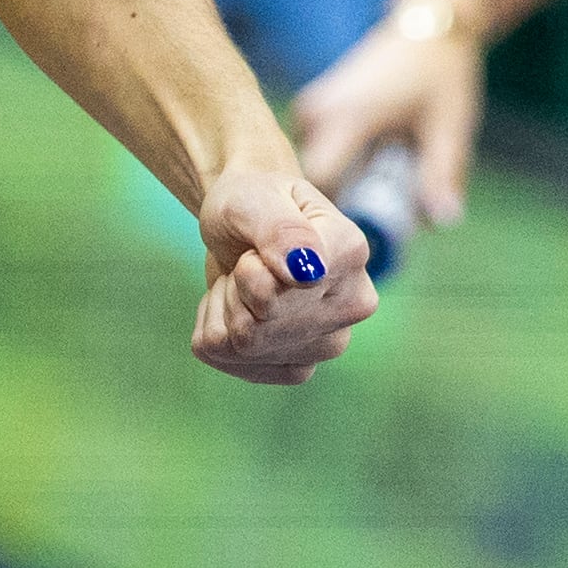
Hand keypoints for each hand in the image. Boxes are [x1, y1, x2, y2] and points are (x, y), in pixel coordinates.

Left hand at [190, 162, 375, 382]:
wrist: (247, 221)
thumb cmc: (254, 201)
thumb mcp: (253, 198)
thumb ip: (279, 229)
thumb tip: (307, 271)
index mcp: (349, 254)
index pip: (276, 292)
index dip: (248, 268)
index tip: (257, 248)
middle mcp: (351, 306)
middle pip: (257, 327)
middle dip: (234, 289)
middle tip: (247, 261)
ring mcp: (327, 343)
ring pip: (242, 346)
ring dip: (223, 308)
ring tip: (243, 281)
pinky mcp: (297, 368)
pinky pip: (227, 358)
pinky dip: (215, 328)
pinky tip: (237, 305)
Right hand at [290, 11, 482, 228]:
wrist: (428, 27)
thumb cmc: (441, 75)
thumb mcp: (448, 127)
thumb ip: (442, 175)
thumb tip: (441, 222)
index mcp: (344, 118)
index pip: (318, 185)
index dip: (338, 218)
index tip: (372, 235)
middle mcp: (316, 113)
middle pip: (316, 184)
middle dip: (349, 206)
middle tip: (391, 211)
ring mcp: (312, 108)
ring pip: (318, 170)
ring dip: (350, 187)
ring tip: (390, 182)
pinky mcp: (316, 108)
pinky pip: (321, 154)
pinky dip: (348, 168)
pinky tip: (381, 162)